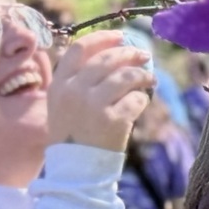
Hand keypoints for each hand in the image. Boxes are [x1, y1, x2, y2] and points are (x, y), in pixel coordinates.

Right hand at [45, 31, 154, 151]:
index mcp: (59, 84)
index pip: (80, 48)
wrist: (76, 172)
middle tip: (144, 55)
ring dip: (142, 75)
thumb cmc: (72, 136)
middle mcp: (74, 91)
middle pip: (107, 59)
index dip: (103, 38)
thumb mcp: (62, 105)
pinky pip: (135, 99)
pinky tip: (141, 102)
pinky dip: (141, 98)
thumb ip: (78, 80)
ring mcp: (93, 105)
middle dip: (129, 53)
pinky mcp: (112, 120)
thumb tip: (113, 54)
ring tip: (149, 79)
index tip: (120, 36)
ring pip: (125, 76)